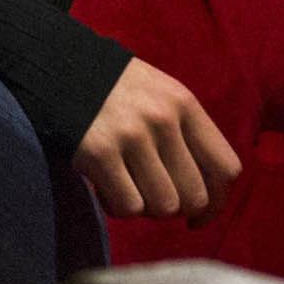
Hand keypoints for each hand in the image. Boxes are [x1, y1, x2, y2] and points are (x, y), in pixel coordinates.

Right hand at [75, 57, 241, 223]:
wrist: (57, 68)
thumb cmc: (115, 92)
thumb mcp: (160, 96)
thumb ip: (186, 135)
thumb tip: (204, 198)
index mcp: (184, 103)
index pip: (226, 168)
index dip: (217, 202)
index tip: (199, 214)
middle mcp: (163, 119)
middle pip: (195, 196)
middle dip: (178, 210)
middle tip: (156, 202)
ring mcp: (132, 136)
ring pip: (164, 206)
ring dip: (147, 209)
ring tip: (129, 189)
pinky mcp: (99, 153)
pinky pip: (128, 206)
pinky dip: (118, 207)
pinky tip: (105, 188)